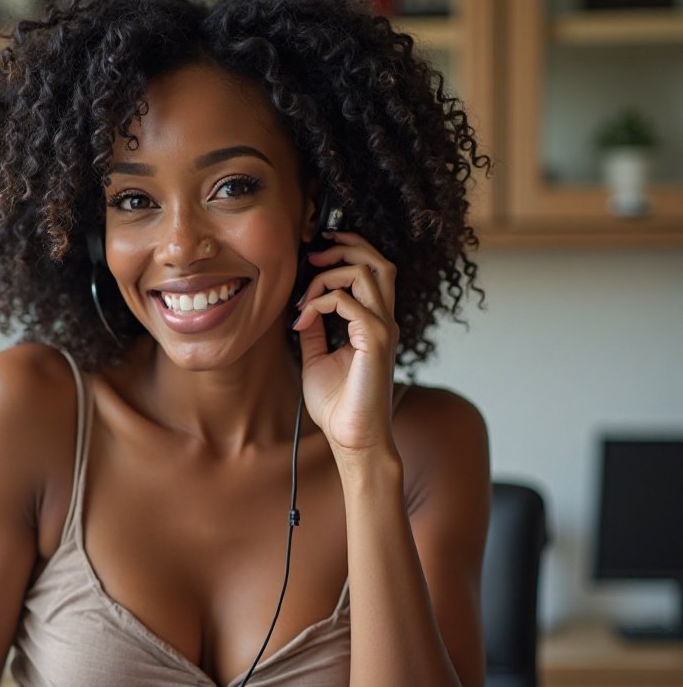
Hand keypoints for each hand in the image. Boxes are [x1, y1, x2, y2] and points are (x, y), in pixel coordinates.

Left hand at [291, 231, 399, 455]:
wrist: (352, 439)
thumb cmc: (338, 406)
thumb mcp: (316, 359)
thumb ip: (314, 331)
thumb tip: (302, 309)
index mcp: (374, 324)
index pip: (373, 272)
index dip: (347, 254)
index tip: (313, 260)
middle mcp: (384, 322)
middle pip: (380, 262)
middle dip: (347, 247)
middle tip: (313, 254)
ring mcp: (383, 330)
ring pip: (368, 272)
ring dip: (329, 274)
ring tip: (304, 296)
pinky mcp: (375, 341)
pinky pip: (348, 302)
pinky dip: (319, 302)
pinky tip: (302, 321)